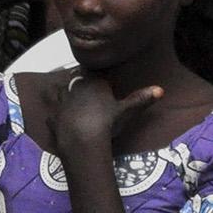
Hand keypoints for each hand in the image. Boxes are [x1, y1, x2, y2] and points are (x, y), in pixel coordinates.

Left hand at [41, 70, 162, 153]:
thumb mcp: (127, 111)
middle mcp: (75, 88)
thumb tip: (161, 89)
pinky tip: (55, 118)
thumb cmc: (107, 122)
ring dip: (63, 92)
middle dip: (78, 80)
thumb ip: (141, 99)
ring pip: (60, 91)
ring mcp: (61, 103)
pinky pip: (52, 113)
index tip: (98, 77)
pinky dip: (54, 115)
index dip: (95, 75)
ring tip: (66, 95)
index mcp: (93, 83)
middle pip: (75, 79)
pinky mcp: (52, 118)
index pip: (93, 72)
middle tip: (82, 83)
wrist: (82, 141)